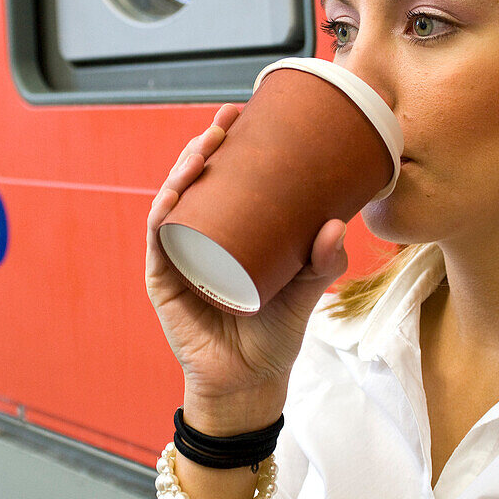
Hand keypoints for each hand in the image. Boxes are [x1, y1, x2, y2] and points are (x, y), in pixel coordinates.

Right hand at [146, 103, 349, 433]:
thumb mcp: (306, 291)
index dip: (226, 145)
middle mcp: (199, 238)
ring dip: (182, 170)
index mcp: (229, 232)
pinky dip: (163, 214)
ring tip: (202, 149)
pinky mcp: (164, 282)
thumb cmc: (275, 334)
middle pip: (193, 182)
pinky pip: (159, 241)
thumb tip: (340, 222)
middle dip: (203, 146)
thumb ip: (323, 260)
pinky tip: (173, 193)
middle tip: (224, 122)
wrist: (251, 384)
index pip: (223, 179)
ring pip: (172, 202)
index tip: (241, 114)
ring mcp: (178, 257)